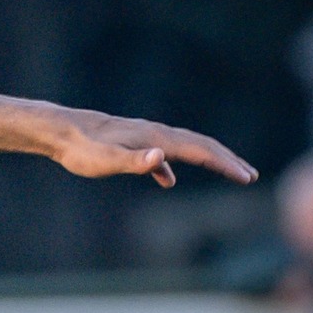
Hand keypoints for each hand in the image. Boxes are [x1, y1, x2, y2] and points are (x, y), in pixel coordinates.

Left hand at [49, 109, 256, 189]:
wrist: (61, 131)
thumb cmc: (82, 149)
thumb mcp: (107, 159)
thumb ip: (135, 162)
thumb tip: (162, 160)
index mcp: (157, 139)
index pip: (201, 151)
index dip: (225, 164)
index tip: (246, 178)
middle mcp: (156, 134)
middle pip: (201, 146)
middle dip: (227, 160)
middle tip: (251, 175)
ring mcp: (145, 139)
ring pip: (185, 148)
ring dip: (208, 160)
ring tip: (225, 172)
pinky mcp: (131, 145)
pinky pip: (160, 156)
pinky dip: (171, 167)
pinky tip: (167, 181)